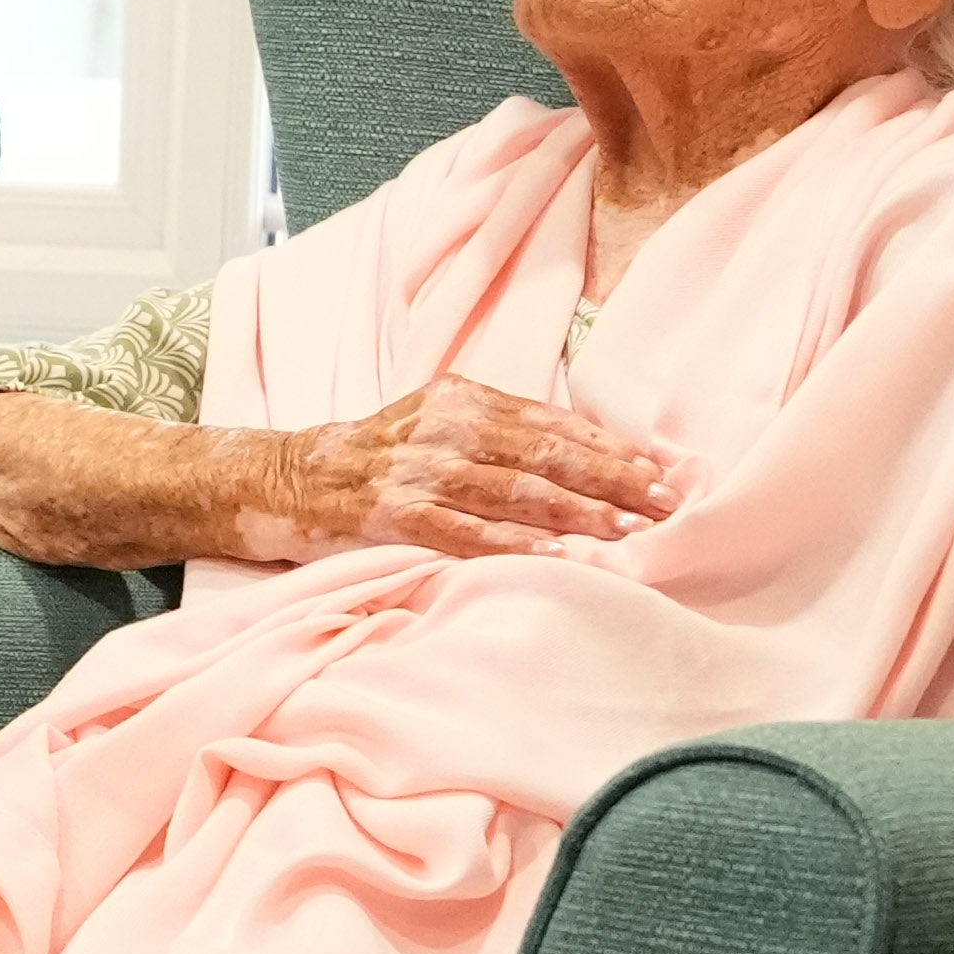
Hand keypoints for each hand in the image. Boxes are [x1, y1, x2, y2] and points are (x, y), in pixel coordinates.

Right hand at [277, 376, 682, 558]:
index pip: (552, 422)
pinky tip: (559, 555)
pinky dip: (517, 543)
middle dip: (610, 480)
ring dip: (579, 513)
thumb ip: (500, 432)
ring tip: (627, 531)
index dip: (609, 447)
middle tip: (662, 504)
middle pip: (545, 455)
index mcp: (464, 398)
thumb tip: (585, 457)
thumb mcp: (439, 422)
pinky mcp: (397, 515)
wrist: (292, 477)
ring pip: (516, 492)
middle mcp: (447, 428)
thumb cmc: (380, 455)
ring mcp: (421, 471)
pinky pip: (468, 532)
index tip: (658, 470)